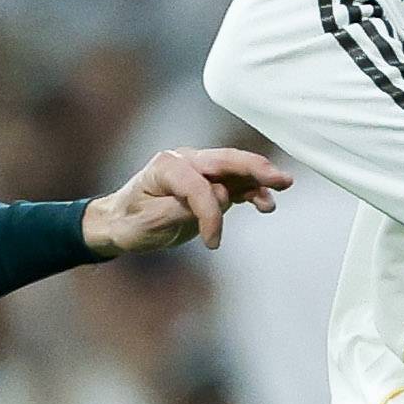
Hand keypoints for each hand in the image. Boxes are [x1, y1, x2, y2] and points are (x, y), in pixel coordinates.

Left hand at [82, 146, 290, 256]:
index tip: (212, 243)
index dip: (211, 215)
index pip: (199, 186)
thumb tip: (221, 197)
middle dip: (255, 169)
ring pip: (235, 170)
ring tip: (284, 185)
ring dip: (259, 179)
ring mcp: (199, 169)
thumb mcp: (148, 223)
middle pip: (226, 161)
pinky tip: (266, 202)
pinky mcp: (208, 183)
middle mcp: (186, 160)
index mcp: (167, 166)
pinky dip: (252, 191)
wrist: (120, 222)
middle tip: (280, 179)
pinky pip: (235, 183)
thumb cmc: (130, 222)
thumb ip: (183, 209)